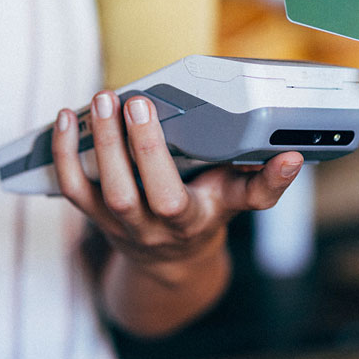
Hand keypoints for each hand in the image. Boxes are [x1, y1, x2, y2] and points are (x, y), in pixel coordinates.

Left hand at [51, 90, 302, 280]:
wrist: (168, 258)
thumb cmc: (206, 213)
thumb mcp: (237, 200)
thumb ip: (264, 182)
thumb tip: (294, 158)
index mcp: (195, 219)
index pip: (205, 201)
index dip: (247, 180)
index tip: (277, 152)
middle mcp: (155, 227)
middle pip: (138, 195)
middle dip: (136, 147)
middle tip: (136, 100)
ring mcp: (120, 224)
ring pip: (103, 191)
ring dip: (99, 144)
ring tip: (101, 100)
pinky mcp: (95, 215)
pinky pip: (73, 187)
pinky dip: (64, 152)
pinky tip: (66, 117)